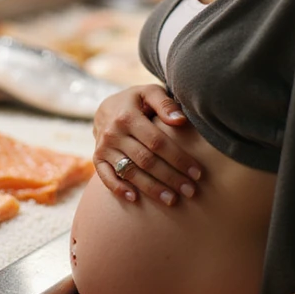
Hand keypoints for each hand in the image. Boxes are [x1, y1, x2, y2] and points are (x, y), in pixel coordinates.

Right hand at [92, 85, 201, 205]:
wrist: (106, 107)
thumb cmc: (136, 101)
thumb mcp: (149, 93)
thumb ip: (165, 104)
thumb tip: (181, 121)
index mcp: (128, 116)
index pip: (157, 142)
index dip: (178, 158)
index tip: (196, 172)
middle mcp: (113, 133)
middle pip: (146, 160)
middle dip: (170, 177)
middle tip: (191, 191)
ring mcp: (104, 147)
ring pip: (130, 172)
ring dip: (151, 188)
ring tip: (172, 200)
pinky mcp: (97, 158)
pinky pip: (106, 176)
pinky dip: (118, 188)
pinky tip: (135, 199)